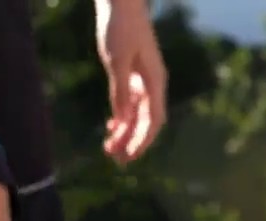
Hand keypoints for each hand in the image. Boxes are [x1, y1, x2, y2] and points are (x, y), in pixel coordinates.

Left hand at [95, 0, 167, 163]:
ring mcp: (144, 80)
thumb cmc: (120, 28)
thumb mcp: (116, 60)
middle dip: (133, 142)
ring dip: (126, 133)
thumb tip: (123, 120)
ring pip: (137, 115)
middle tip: (116, 161)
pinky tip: (112, 128)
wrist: (121, 4)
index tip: (130, 156)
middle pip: (146, 122)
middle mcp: (153, 84)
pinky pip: (131, 103)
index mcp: (155, 82)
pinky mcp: (134, 75)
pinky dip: (123, 117)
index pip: (153, 121)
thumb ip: (121, 91)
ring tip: (110, 149)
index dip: (143, 141)